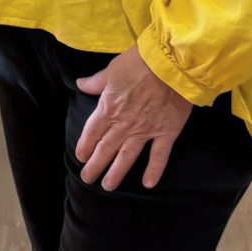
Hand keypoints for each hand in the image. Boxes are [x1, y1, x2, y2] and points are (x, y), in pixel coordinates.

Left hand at [74, 47, 193, 190]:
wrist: (171, 65)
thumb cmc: (139, 64)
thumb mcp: (112, 70)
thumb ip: (97, 82)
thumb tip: (81, 85)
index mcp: (108, 108)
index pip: (92, 132)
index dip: (85, 146)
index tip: (80, 157)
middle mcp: (124, 124)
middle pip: (106, 148)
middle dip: (95, 165)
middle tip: (88, 179)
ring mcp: (145, 131)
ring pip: (127, 156)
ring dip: (116, 173)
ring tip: (108, 186)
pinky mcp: (167, 133)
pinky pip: (159, 156)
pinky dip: (154, 171)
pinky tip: (148, 184)